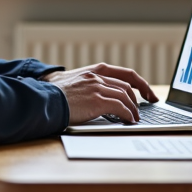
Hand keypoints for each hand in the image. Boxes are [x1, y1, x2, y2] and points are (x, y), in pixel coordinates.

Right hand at [41, 63, 158, 124]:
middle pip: (127, 86)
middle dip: (140, 98)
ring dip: (133, 109)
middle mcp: (97, 76)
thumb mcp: (74, 84)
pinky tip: (129, 120)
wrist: (44, 99)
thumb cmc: (54, 95)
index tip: (147, 92)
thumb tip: (101, 98)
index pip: (125, 74)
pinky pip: (120, 107)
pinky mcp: (96, 100)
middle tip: (145, 107)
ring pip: (125, 96)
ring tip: (135, 118)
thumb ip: (88, 86)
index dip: (140, 83)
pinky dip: (128, 114)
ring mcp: (97, 87)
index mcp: (93, 70)